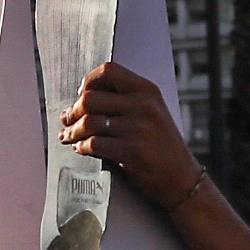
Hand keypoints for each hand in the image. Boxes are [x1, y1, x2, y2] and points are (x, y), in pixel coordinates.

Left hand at [53, 64, 200, 204]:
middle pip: (90, 98)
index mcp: (147, 90)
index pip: (108, 70)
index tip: (81, 94)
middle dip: (72, 111)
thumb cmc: (160, 144)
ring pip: (88, 123)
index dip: (88, 81)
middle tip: (66, 119)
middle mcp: (143, 105)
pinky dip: (81, 146)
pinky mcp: (132, 151)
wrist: (182, 178)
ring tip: (68, 136)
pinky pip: (94, 144)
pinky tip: (80, 148)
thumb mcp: (151, 112)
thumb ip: (124, 99)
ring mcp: (138, 128)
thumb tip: (81, 97)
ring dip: (72, 131)